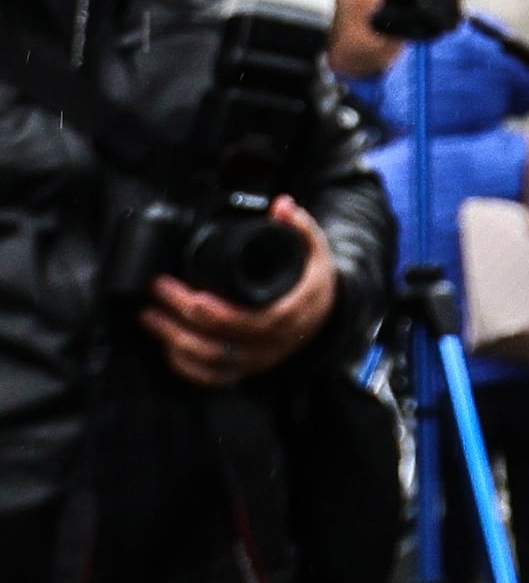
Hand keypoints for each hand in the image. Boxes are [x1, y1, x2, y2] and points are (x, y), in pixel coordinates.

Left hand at [142, 199, 331, 387]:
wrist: (326, 312)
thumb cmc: (312, 279)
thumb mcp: (314, 249)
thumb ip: (299, 225)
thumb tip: (281, 204)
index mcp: (291, 314)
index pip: (246, 321)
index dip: (209, 310)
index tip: (180, 288)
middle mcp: (275, 343)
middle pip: (219, 342)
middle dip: (179, 319)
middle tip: (156, 293)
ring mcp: (259, 359)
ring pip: (211, 362)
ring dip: (174, 341)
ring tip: (149, 316)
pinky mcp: (246, 369)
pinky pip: (212, 378)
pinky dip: (185, 367)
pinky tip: (166, 345)